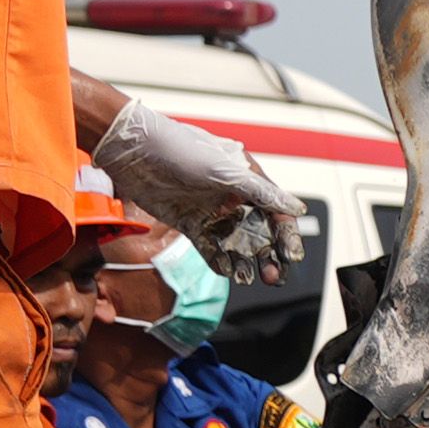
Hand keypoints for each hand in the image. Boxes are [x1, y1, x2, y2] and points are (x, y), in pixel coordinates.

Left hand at [88, 94, 309, 285]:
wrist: (132, 149)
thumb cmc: (180, 150)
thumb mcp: (224, 171)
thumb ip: (261, 192)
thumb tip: (296, 210)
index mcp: (248, 179)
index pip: (276, 212)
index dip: (286, 235)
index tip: (290, 257)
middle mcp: (233, 196)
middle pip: (259, 232)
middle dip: (268, 256)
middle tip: (272, 278)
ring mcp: (211, 211)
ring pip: (236, 243)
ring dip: (244, 262)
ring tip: (245, 278)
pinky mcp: (190, 223)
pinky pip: (210, 247)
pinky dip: (218, 260)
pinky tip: (225, 272)